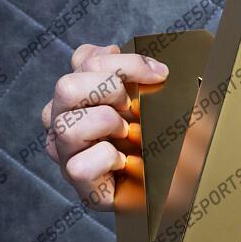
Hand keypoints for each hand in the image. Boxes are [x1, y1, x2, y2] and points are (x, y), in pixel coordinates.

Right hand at [42, 43, 168, 209]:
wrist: (175, 188)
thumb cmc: (164, 142)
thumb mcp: (159, 103)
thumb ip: (137, 74)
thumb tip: (121, 53)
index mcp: (83, 93)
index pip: (85, 59)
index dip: (122, 62)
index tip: (161, 74)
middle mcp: (66, 118)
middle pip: (66, 86)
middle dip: (108, 91)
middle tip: (134, 106)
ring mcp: (68, 152)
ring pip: (66, 125)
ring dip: (105, 124)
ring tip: (128, 133)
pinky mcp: (79, 184)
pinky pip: (80, 166)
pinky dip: (107, 160)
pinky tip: (124, 162)